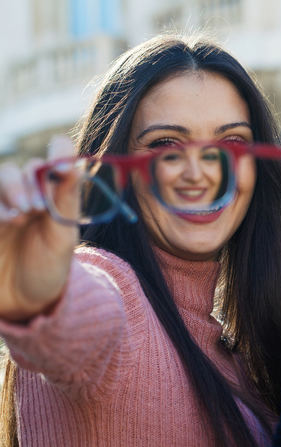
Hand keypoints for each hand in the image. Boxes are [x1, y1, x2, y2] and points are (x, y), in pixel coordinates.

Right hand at [0, 136, 79, 320]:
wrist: (20, 300)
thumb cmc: (48, 267)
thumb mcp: (63, 237)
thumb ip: (66, 201)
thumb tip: (77, 166)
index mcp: (55, 194)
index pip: (58, 155)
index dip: (59, 152)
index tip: (63, 168)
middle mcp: (29, 192)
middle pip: (24, 168)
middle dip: (27, 184)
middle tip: (33, 209)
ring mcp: (4, 203)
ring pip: (2, 176)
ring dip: (10, 190)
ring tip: (15, 218)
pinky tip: (2, 222)